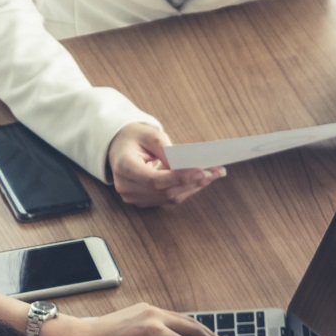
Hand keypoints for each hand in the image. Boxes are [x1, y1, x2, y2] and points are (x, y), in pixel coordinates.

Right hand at [108, 122, 223, 207]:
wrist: (119, 148)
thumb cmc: (134, 138)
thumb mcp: (148, 134)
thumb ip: (165, 149)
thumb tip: (186, 166)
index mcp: (124, 167)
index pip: (153, 180)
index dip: (178, 178)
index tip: (201, 171)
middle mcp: (127, 187)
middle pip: (165, 191)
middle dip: (193, 181)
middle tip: (217, 171)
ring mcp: (135, 198)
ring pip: (170, 197)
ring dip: (195, 186)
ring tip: (216, 173)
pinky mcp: (145, 201)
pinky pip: (170, 198)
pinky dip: (187, 189)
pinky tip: (202, 179)